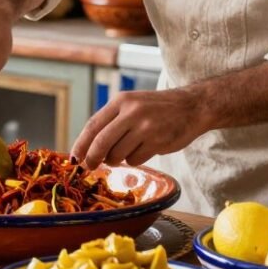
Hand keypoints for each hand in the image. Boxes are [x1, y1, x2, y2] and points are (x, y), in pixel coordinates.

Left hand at [71, 88, 210, 167]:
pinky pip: (135, 160)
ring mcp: (145, 127)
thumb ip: (111, 122)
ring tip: (129, 149)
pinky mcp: (158, 141)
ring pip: (118, 154)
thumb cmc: (157, 109)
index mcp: (121, 101)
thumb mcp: (132, 105)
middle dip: (93, 158)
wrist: (193, 106)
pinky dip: (136, 159)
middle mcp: (132, 112)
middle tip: (89, 167)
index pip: (93, 125)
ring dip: (118, 159)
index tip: (74, 158)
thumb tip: (88, 149)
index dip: (81, 144)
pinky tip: (145, 148)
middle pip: (101, 143)